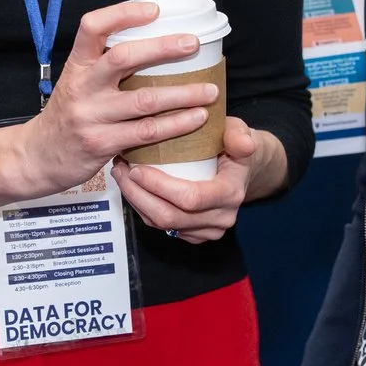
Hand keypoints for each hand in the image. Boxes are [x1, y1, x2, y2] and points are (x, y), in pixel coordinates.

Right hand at [8, 2, 218, 197]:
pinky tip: (195, 119)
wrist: (37, 157)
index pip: (93, 26)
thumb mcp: (76, 82)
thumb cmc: (66, 116)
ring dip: (182, 94)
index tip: (154, 11)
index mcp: (76, 65)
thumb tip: (154, 46)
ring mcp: (91, 115)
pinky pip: (146, 132)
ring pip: (144, 100)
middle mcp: (82, 86)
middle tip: (193, 44)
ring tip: (210, 91)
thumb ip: (104, 66)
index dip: (124, 13)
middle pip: (123, 58)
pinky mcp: (101, 143)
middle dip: (163, 48)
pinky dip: (175, 125)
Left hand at [114, 116, 280, 243]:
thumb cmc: (232, 145)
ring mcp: (208, 229)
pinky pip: (162, 227)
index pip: (191, 198)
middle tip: (121, 170)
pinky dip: (143, 208)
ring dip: (136, 202)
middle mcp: (221, 217)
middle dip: (139, 195)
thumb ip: (238, 135)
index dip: (159, 186)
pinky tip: (133, 189)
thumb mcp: (238, 132)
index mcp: (231, 193)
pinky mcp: (195, 234)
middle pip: (170, 216)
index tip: (137, 168)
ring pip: (162, 224)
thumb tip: (243, 144)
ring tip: (122, 176)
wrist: (240, 169)